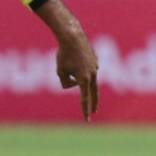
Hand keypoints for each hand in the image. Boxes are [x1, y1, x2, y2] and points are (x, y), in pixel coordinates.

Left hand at [35, 0, 98, 120]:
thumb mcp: (59, 71)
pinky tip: (75, 56)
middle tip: (94, 112)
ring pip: (84, 76)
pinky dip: (79, 65)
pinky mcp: (95, 59)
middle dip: (93, 103)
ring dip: (76, 74)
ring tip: (68, 60)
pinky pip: (85, 67)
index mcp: (84, 79)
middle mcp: (93, 74)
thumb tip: (73, 84)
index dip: (85, 110)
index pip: (84, 98)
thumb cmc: (63, 54)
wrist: (73, 36)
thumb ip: (65, 83)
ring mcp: (96, 66)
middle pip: (93, 92)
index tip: (87, 119)